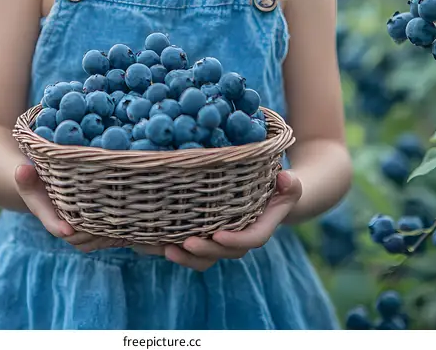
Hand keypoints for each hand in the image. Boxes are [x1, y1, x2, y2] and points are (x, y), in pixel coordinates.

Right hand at [15, 163, 129, 251]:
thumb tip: (22, 169)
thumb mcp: (28, 176)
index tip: (69, 229)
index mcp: (46, 213)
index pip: (51, 223)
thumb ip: (25, 176)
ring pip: (90, 242)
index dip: (59, 227)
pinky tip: (129, 233)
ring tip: (122, 230)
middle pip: (76, 238)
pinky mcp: (89, 229)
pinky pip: (100, 241)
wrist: (41, 189)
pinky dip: (114, 239)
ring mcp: (76, 229)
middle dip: (91, 235)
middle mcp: (62, 225)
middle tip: (108, 226)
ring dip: (104, 239)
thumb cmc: (36, 180)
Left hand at [158, 170, 302, 271]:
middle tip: (183, 244)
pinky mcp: (203, 234)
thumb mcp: (289, 183)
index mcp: (260, 227)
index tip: (218, 235)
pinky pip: (186, 246)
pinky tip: (145, 241)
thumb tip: (286, 179)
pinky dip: (167, 245)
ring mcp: (219, 239)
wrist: (272, 197)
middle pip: (221, 252)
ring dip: (182, 255)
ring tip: (162, 248)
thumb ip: (290, 184)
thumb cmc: (279, 187)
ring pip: (202, 256)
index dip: (234, 241)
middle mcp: (238, 238)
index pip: (251, 240)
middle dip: (202, 251)